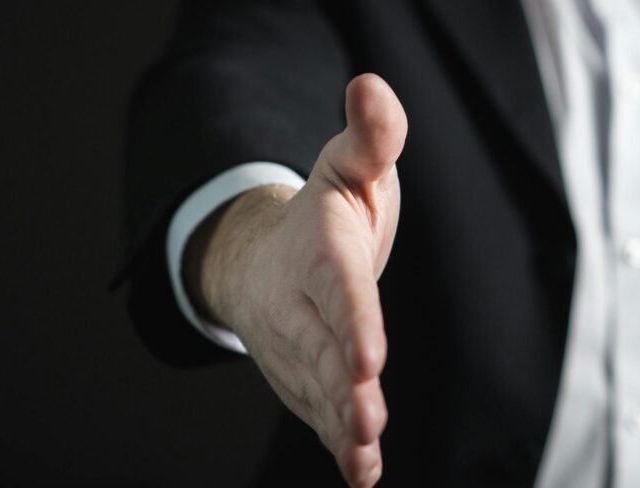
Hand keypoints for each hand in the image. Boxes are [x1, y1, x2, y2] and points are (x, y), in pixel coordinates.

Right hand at [185, 73, 405, 486]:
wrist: (265, 256)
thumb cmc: (323, 212)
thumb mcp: (348, 165)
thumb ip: (370, 136)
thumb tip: (373, 88)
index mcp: (320, 252)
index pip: (338, 289)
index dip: (353, 321)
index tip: (369, 356)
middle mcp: (301, 305)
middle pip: (323, 349)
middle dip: (342, 388)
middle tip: (366, 419)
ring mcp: (298, 346)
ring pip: (318, 390)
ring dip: (340, 425)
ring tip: (362, 454)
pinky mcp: (304, 376)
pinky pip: (317, 412)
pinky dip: (337, 443)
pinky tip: (361, 473)